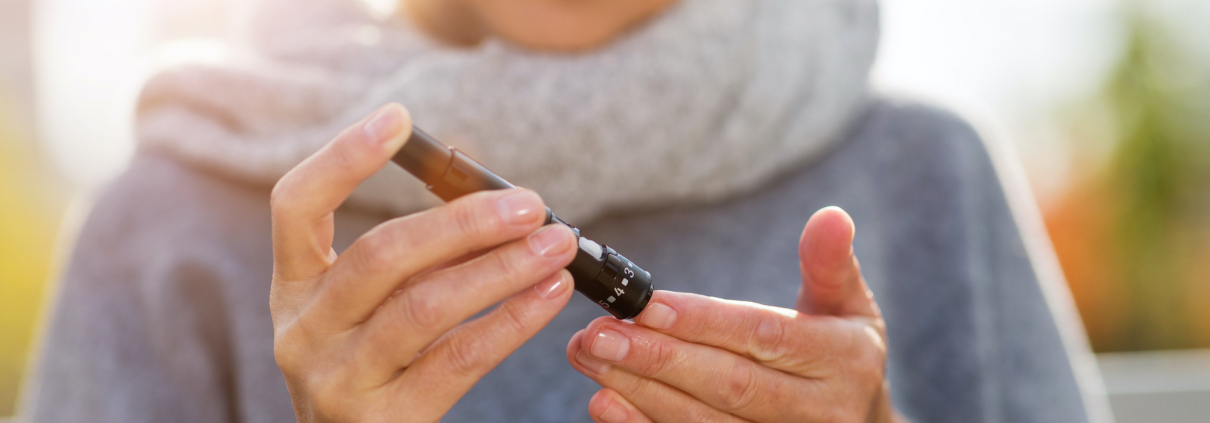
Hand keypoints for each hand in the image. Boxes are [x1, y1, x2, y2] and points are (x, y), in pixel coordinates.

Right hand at [270, 103, 578, 421]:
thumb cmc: (379, 372)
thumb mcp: (371, 312)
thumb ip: (411, 262)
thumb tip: (494, 203)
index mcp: (293, 291)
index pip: (294, 207)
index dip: (342, 158)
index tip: (399, 119)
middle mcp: (303, 332)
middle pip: (379, 256)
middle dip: (462, 221)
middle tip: (529, 203)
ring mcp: (337, 380)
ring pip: (424, 307)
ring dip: (501, 268)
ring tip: (557, 245)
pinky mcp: (383, 421)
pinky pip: (459, 360)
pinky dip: (512, 321)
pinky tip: (550, 296)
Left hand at [567, 207, 906, 422]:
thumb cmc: (839, 354)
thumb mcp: (848, 305)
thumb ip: (829, 263)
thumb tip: (830, 216)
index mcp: (844, 360)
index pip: (766, 336)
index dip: (704, 323)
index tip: (647, 306)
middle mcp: (822, 411)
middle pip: (729, 385)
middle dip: (658, 358)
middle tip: (598, 333)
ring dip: (640, 392)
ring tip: (591, 357)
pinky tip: (606, 402)